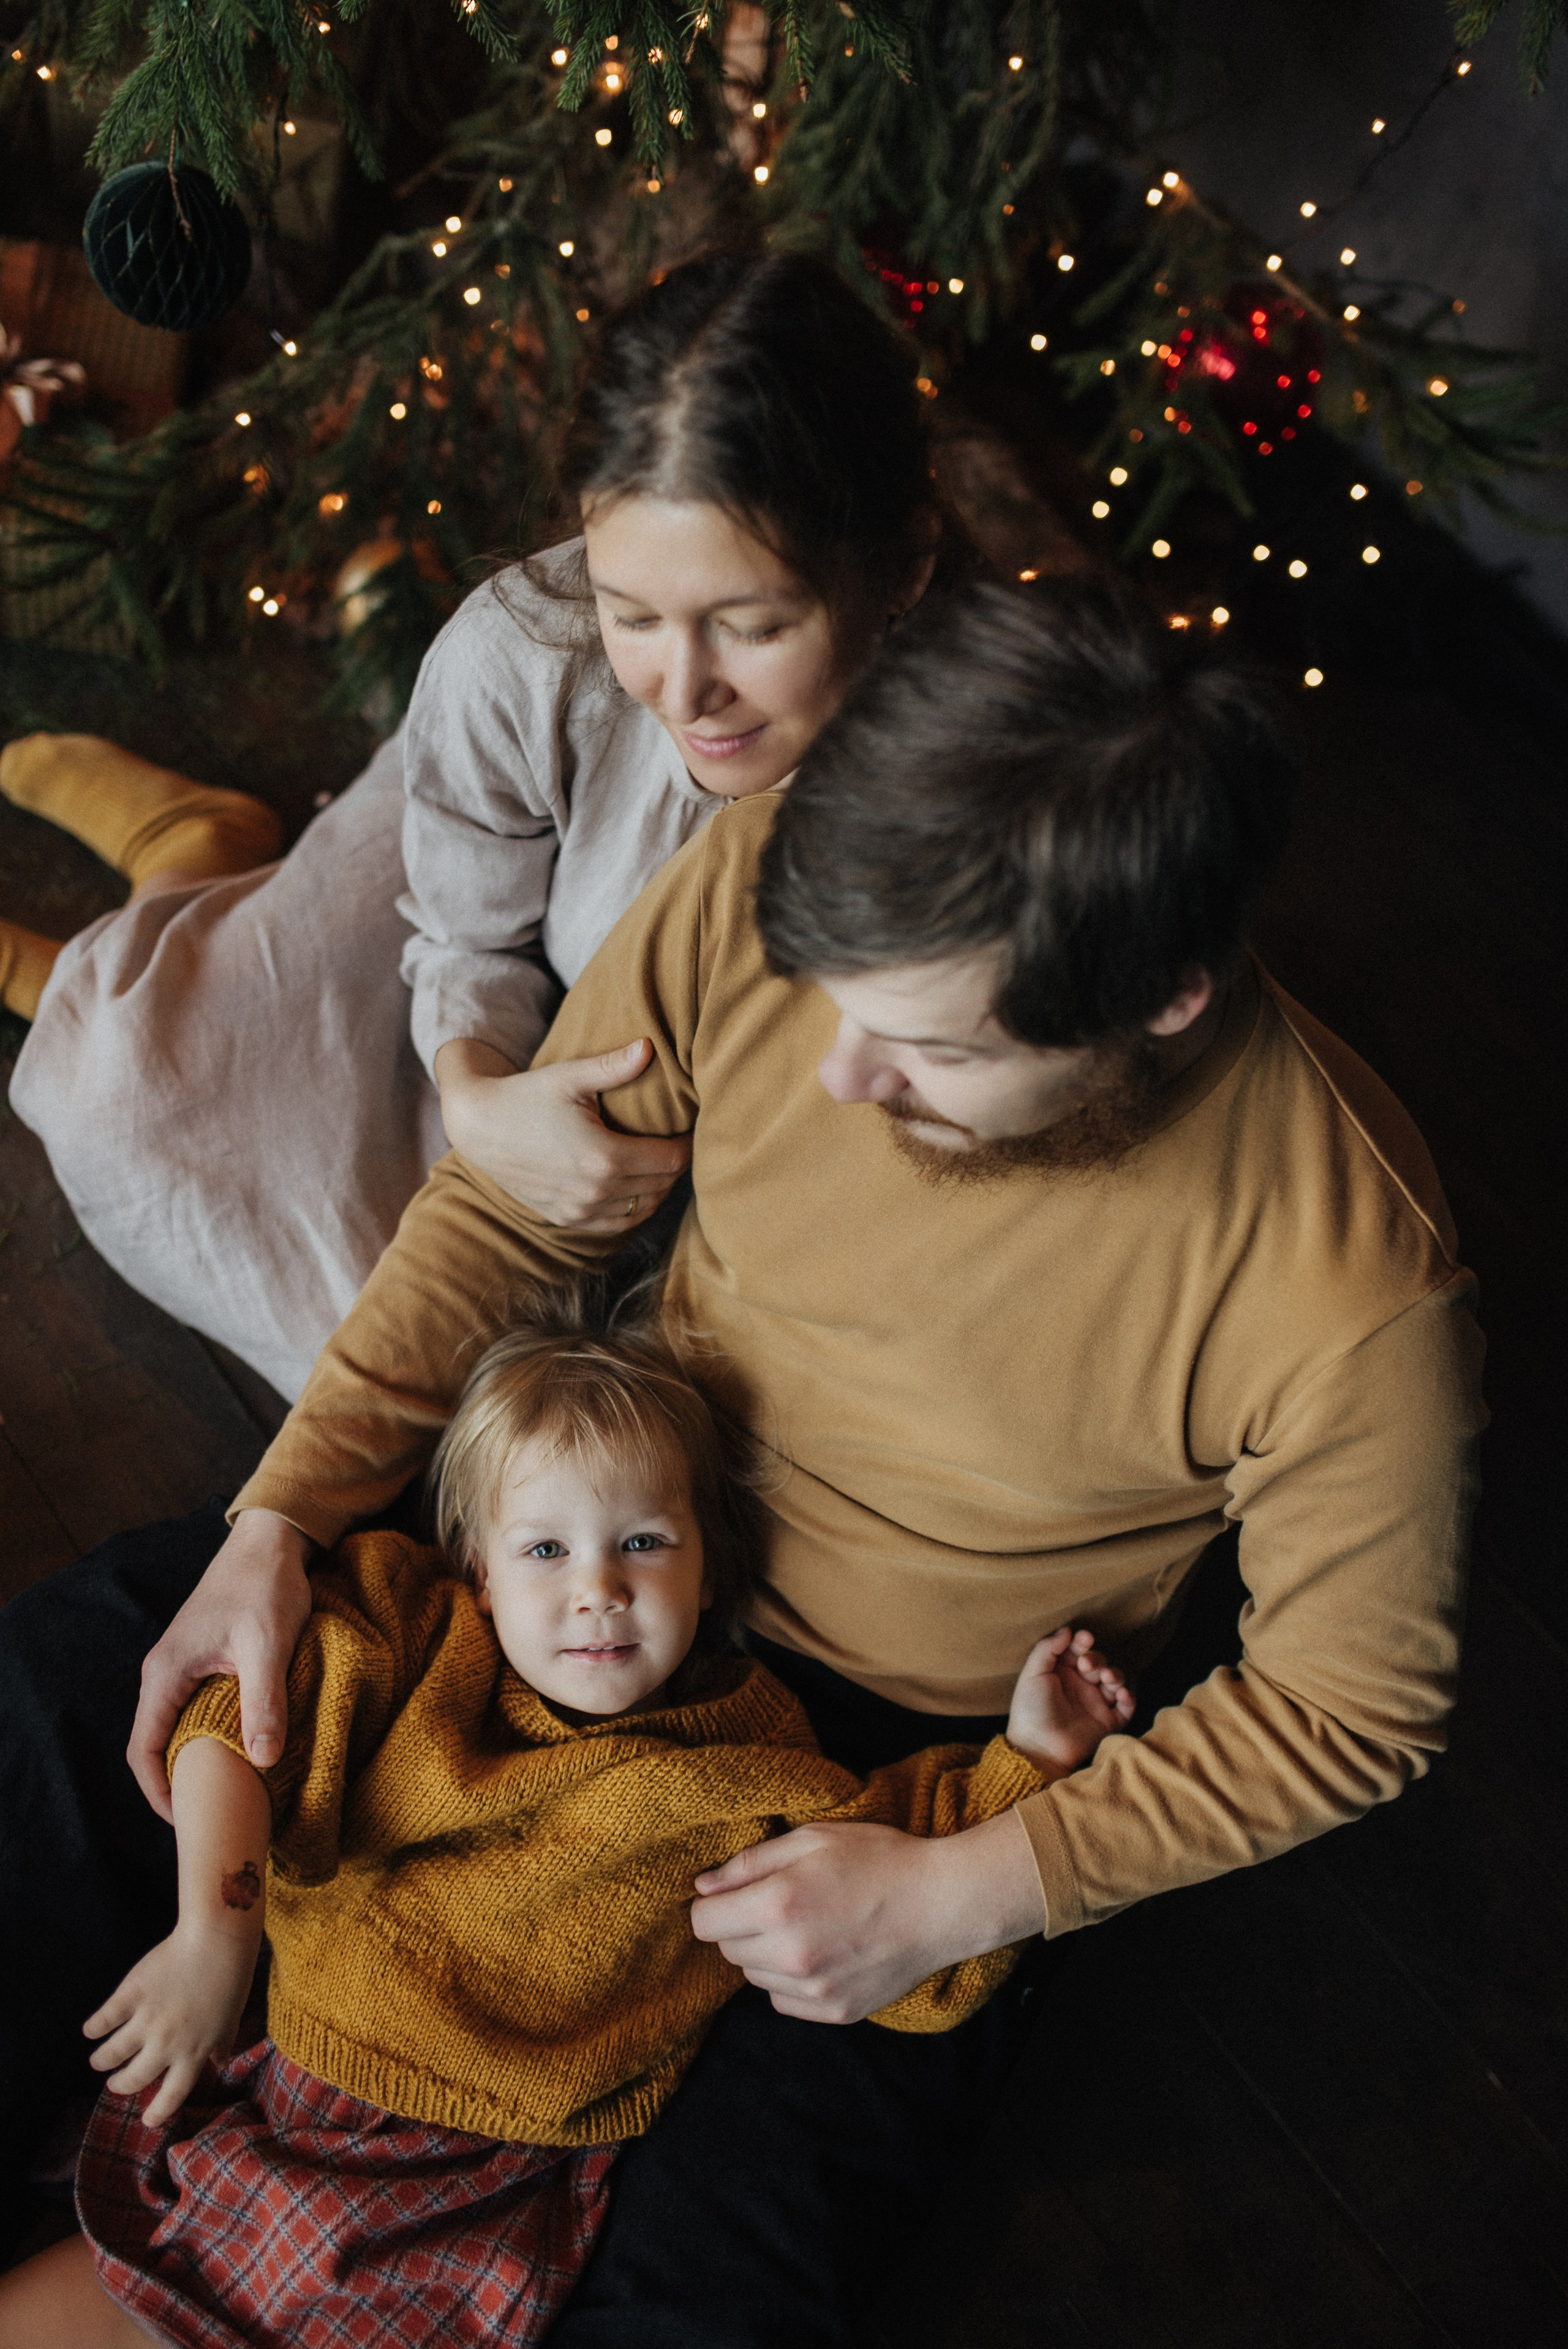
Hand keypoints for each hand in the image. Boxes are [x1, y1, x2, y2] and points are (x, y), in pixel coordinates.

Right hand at [84, 1922, 256, 2125]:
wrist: (217, 1941)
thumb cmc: (231, 1979)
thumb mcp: (232, 2020)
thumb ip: (222, 2045)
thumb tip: (220, 2063)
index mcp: (194, 2053)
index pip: (173, 2094)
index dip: (158, 2112)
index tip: (147, 2121)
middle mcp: (167, 2043)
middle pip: (134, 2078)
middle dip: (120, 2085)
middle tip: (114, 2083)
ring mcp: (146, 2020)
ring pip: (111, 2054)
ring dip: (102, 2061)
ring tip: (99, 2061)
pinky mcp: (130, 1995)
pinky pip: (104, 2019)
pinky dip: (93, 2028)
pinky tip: (90, 2031)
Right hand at [128, 1510, 312, 1819]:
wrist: (269, 1542)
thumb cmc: (265, 1586)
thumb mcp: (268, 1645)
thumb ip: (263, 1701)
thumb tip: (263, 1761)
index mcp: (165, 1674)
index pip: (143, 1749)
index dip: (158, 1793)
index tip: (187, 1824)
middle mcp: (163, 1673)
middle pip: (154, 1745)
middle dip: (176, 1785)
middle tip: (211, 1819)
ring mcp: (180, 1667)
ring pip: (175, 1729)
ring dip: (193, 1762)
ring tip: (226, 1795)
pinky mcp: (201, 1661)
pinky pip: (192, 1712)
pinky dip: (207, 1738)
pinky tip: (237, 1754)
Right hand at [435, 1036, 690, 1230]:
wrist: (480, 1128)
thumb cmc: (525, 1096)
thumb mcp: (569, 1076)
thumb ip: (613, 1066)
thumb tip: (649, 1047)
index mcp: (603, 1157)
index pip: (671, 1160)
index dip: (686, 1144)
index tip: (688, 1128)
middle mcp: (595, 1192)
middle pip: (662, 1186)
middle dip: (675, 1165)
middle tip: (677, 1141)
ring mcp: (581, 1211)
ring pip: (644, 1209)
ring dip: (658, 1188)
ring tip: (658, 1161)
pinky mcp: (568, 1219)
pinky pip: (618, 1224)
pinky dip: (634, 1208)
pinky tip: (635, 1185)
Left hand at [690, 1810, 1043, 2024]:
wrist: (942, 1903)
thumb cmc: (878, 1859)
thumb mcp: (812, 1838)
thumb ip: (750, 1863)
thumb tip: (702, 1886)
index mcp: (778, 1906)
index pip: (703, 1922)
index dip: (712, 1904)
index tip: (735, 1892)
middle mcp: (790, 1955)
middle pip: (727, 1951)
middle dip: (741, 1926)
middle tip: (780, 1903)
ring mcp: (814, 1990)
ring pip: (755, 1978)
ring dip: (767, 1954)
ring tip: (807, 1925)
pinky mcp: (835, 2011)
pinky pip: (784, 2001)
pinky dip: (792, 1981)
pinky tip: (823, 1952)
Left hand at [1006, 1627, 1134, 1771]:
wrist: (1038, 1748)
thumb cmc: (1031, 1710)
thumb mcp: (1032, 1674)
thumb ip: (1047, 1648)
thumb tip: (1068, 1630)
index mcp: (1062, 1672)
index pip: (1078, 1650)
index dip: (1083, 1642)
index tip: (1084, 1639)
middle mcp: (1080, 1685)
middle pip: (1098, 1662)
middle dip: (1096, 1659)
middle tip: (1086, 1666)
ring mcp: (1095, 1703)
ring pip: (1115, 1680)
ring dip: (1115, 1674)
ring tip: (1106, 1679)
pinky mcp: (1107, 1722)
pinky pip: (1126, 1707)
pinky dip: (1129, 1698)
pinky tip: (1121, 1694)